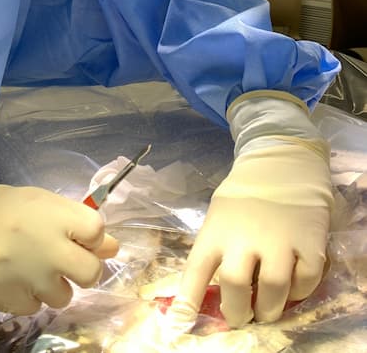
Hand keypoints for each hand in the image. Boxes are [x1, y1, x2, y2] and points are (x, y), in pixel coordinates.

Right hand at [0, 169, 118, 313]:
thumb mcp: (33, 201)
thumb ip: (72, 219)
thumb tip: (111, 245)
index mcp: (50, 211)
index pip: (97, 231)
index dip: (93, 238)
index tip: (80, 238)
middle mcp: (43, 243)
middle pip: (90, 271)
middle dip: (83, 270)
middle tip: (64, 264)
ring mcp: (25, 274)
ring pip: (64, 296)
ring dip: (53, 286)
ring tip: (31, 271)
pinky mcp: (6, 299)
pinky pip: (35, 308)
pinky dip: (28, 297)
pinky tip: (13, 281)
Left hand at [166, 94, 333, 330]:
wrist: (281, 163)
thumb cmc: (244, 195)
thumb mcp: (219, 215)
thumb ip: (216, 249)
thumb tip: (207, 291)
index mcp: (216, 231)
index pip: (196, 271)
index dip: (187, 302)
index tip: (179, 325)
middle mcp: (245, 238)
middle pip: (235, 287)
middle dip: (237, 312)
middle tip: (241, 317)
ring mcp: (279, 241)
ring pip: (272, 291)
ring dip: (268, 309)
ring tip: (265, 310)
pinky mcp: (309, 243)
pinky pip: (305, 282)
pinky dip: (299, 293)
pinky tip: (292, 288)